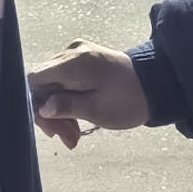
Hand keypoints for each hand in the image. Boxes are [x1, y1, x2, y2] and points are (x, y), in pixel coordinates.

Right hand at [30, 45, 146, 149]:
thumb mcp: (97, 109)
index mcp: (74, 61)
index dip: (35, 105)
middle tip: (66, 139)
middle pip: (44, 84)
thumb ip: (67, 106)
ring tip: (73, 137)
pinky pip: (66, 81)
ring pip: (54, 85)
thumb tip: (42, 108)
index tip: (50, 128)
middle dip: (51, 114)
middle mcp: (72, 52)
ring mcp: (78, 54)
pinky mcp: (85, 61)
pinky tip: (76, 123)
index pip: (35, 79)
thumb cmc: (129, 100)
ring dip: (60, 112)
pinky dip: (68, 102)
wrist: (157, 85)